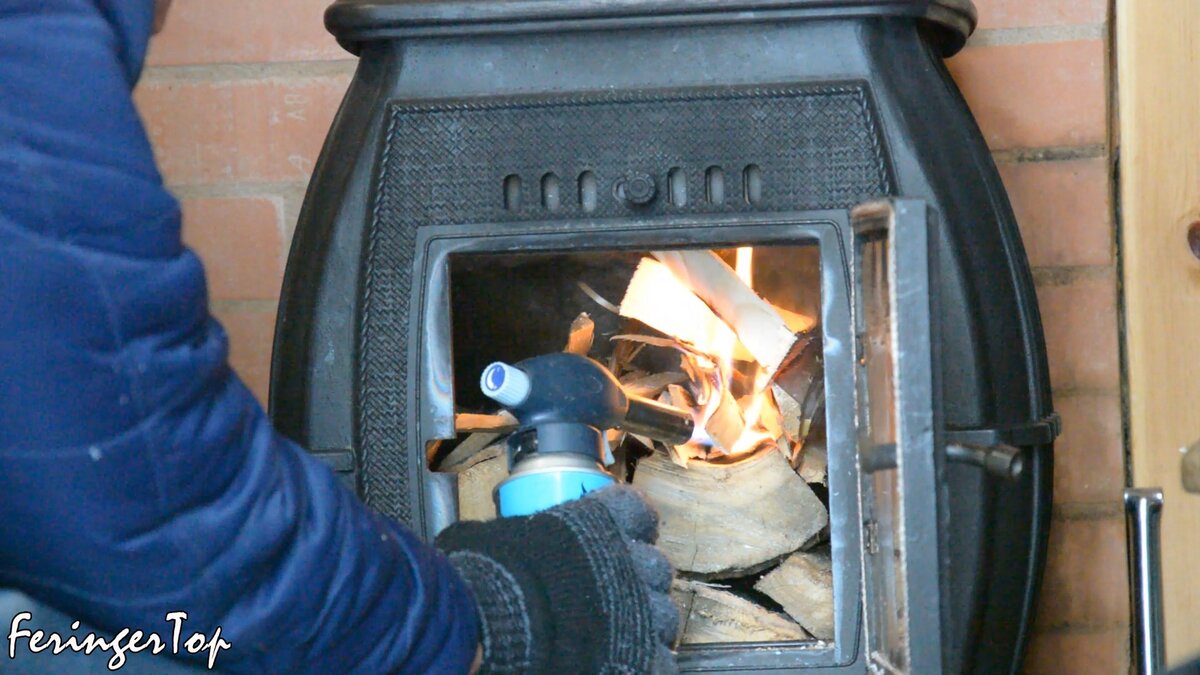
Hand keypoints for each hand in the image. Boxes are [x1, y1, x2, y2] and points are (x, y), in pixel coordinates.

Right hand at [437, 485, 678, 673]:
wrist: (496, 620)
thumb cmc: (493, 572)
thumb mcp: (508, 534)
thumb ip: (531, 533)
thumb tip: (511, 540)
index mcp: (605, 521)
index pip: (637, 511)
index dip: (628, 527)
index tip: (615, 539)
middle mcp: (635, 559)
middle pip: (654, 567)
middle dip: (635, 581)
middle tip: (607, 597)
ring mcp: (646, 609)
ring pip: (664, 615)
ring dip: (644, 623)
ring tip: (613, 637)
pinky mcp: (646, 656)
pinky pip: (660, 660)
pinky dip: (643, 663)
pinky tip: (619, 665)